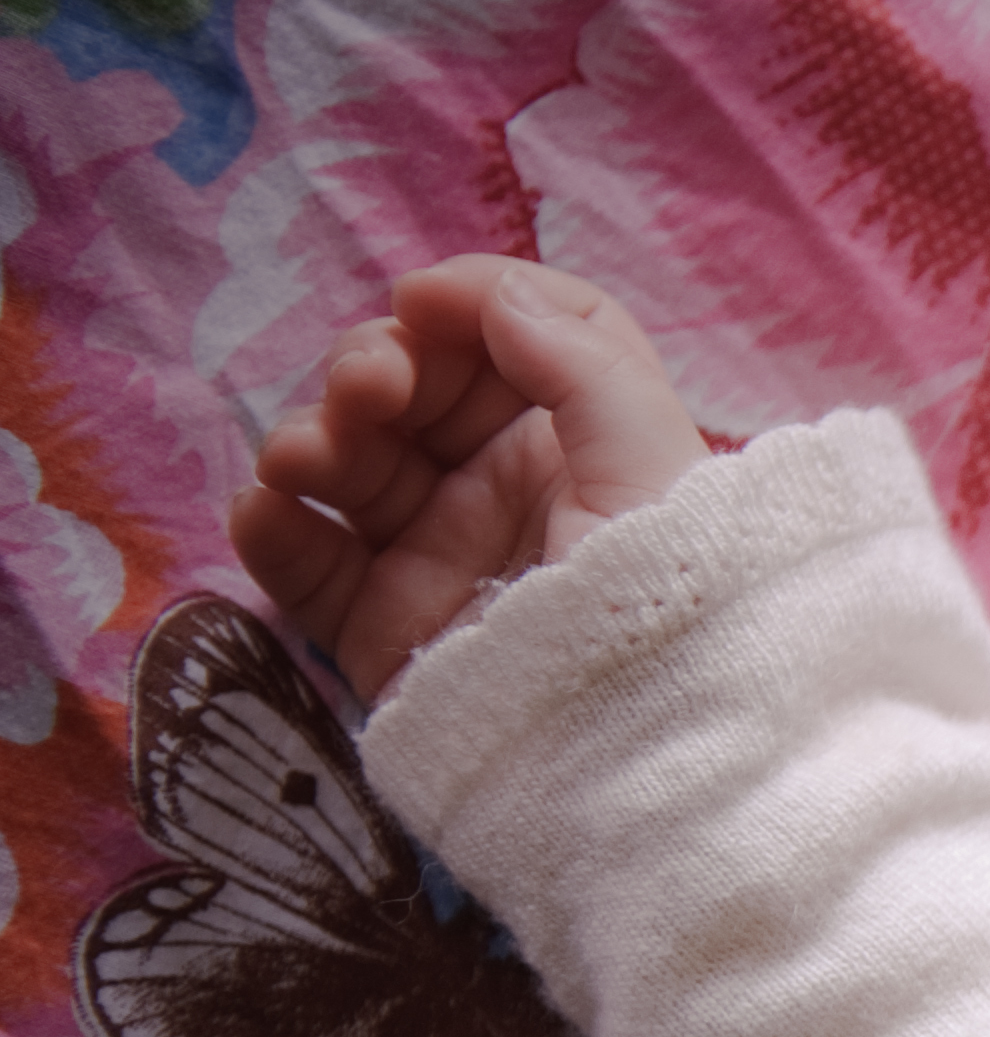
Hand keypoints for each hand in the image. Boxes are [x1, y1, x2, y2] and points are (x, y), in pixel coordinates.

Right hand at [229, 256, 708, 697]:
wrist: (642, 744)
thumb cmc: (673, 594)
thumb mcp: (654, 462)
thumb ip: (582, 358)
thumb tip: (496, 292)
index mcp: (581, 442)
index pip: (513, 341)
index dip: (467, 305)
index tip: (423, 302)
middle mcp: (506, 492)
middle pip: (413, 388)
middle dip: (375, 363)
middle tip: (373, 388)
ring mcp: (440, 555)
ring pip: (346, 463)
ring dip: (311, 434)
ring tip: (314, 455)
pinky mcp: (386, 625)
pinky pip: (306, 564)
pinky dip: (270, 526)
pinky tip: (271, 509)